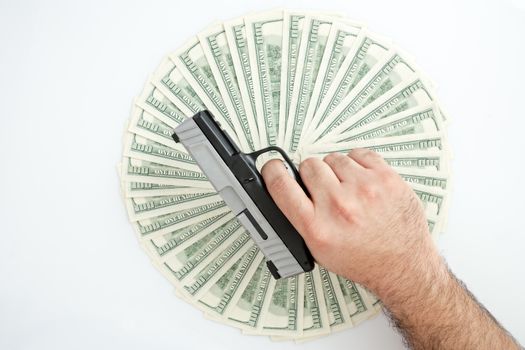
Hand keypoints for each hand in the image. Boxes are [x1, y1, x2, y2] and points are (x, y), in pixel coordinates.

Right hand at [261, 149, 441, 295]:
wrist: (403, 266)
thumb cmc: (363, 260)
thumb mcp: (318, 250)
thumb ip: (299, 219)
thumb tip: (285, 189)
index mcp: (317, 227)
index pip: (281, 185)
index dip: (272, 171)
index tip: (274, 167)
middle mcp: (340, 206)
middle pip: (309, 165)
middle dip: (313, 176)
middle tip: (324, 189)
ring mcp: (365, 189)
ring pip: (334, 158)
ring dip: (337, 171)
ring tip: (347, 189)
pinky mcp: (386, 178)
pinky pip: (359, 154)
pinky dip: (358, 165)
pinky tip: (361, 181)